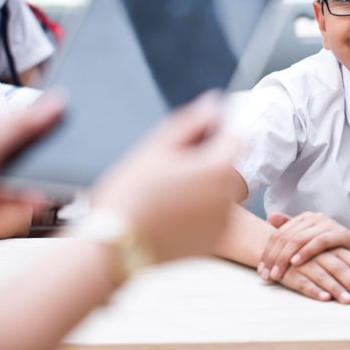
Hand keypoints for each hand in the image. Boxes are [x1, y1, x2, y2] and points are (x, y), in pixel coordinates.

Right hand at [90, 92, 240, 263]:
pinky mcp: (211, 243)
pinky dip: (197, 213)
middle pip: (226, 166)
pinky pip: (212, 218)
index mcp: (216, 168)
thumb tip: (213, 102)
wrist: (115, 246)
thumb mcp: (155, 148)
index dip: (214, 135)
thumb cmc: (129, 194)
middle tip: (170, 170)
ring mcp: (221, 222)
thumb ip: (190, 122)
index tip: (192, 142)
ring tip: (165, 195)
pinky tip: (168, 215)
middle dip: (206, 163)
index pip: (234, 137)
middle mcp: (227, 196)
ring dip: (202, 188)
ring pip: (219, 193)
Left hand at [259, 211, 349, 279]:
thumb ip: (293, 232)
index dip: (268, 253)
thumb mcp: (312, 246)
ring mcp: (327, 224)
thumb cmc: (337, 252)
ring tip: (276, 274)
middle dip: (273, 258)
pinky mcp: (340, 233)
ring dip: (285, 258)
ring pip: (299, 239)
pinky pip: (319, 241)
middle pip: (285, 237)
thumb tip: (270, 217)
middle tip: (266, 276)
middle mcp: (314, 218)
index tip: (260, 272)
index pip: (279, 235)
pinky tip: (295, 262)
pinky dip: (306, 252)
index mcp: (305, 220)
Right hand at [279, 248, 349, 302]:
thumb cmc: (319, 257)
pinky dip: (315, 290)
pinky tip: (325, 298)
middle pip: (343, 269)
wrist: (280, 247)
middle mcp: (324, 255)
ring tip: (349, 301)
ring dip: (337, 289)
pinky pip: (304, 282)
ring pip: (325, 276)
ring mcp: (308, 263)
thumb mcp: (340, 259)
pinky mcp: (293, 273)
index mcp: (337, 249)